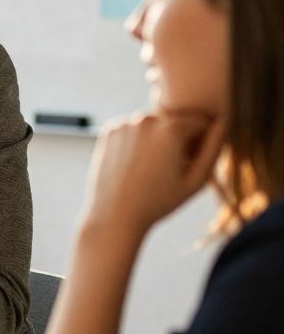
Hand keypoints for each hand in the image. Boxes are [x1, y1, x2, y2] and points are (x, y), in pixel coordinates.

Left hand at [81, 110, 224, 236]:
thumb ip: (213, 147)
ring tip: (150, 168)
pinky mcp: (109, 130)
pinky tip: (133, 163)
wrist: (114, 214)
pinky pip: (133, 128)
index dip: (199, 143)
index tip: (188, 164)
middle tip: (167, 169)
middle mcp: (146, 118)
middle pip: (175, 121)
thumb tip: (223, 120)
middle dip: (177, 138)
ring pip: (154, 123)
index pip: (200, 122)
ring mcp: (124, 123)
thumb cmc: (159, 201)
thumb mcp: (196, 179)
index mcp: (172, 128)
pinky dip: (137, 140)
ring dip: (157, 138)